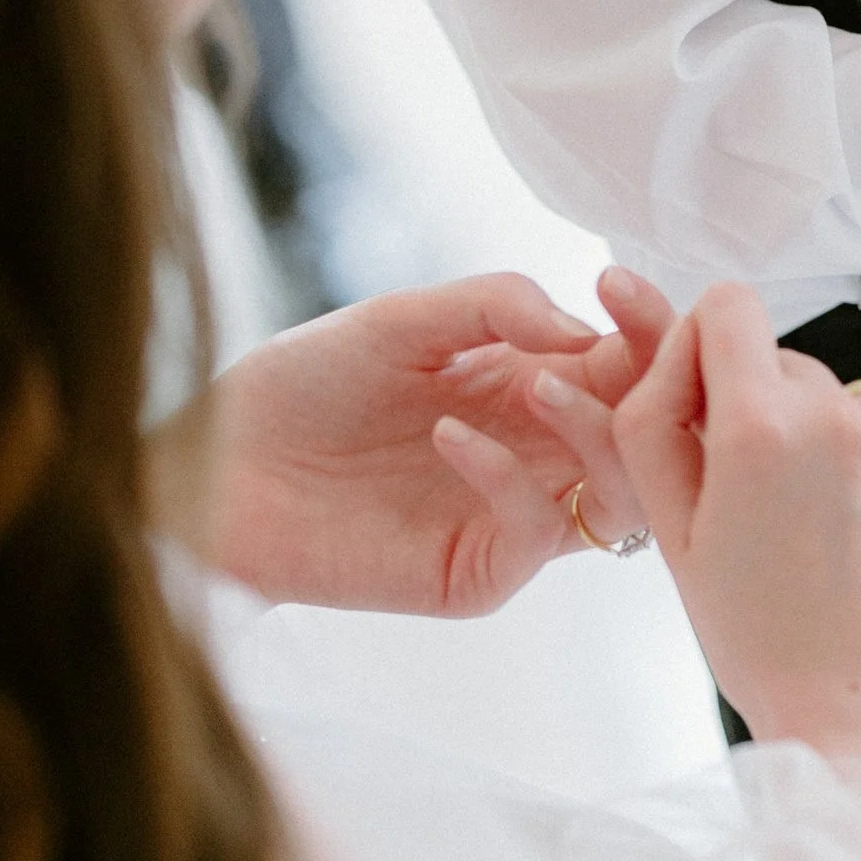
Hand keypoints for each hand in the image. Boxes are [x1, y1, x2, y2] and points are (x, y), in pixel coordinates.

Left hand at [176, 266, 674, 617]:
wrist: (210, 466)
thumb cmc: (298, 387)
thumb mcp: (400, 319)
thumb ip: (497, 305)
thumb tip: (589, 328)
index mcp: (526, 385)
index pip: (628, 365)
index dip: (649, 329)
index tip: (624, 288)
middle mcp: (533, 454)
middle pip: (643, 433)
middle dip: (648, 384)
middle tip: (613, 341)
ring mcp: (507, 518)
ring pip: (618, 496)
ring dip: (598, 435)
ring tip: (537, 387)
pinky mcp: (474, 573)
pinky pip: (534, 533)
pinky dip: (510, 478)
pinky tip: (450, 434)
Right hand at [613, 285, 860, 780]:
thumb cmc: (770, 647)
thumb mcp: (674, 537)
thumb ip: (655, 421)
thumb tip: (679, 346)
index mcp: (759, 428)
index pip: (728, 306)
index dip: (709, 349)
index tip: (713, 399)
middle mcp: (844, 416)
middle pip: (788, 365)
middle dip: (769, 418)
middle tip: (770, 509)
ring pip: (851, 404)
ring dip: (834, 448)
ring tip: (831, 538)